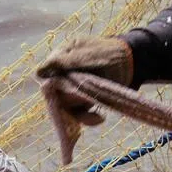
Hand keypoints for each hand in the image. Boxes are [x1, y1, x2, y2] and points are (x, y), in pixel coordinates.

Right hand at [36, 38, 135, 157]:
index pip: (45, 77)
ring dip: (80, 114)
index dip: (50, 88)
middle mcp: (62, 76)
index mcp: (59, 60)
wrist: (133, 62)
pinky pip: (78, 116)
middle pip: (55, 96)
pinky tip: (99, 118)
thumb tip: (38, 72)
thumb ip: (63, 62)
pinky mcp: (82, 102)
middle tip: (83, 102)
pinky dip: (88, 119)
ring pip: (66, 109)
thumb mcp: (85, 54)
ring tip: (96, 116)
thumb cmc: (109, 53)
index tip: (57, 91)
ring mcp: (72, 90)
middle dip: (69, 103)